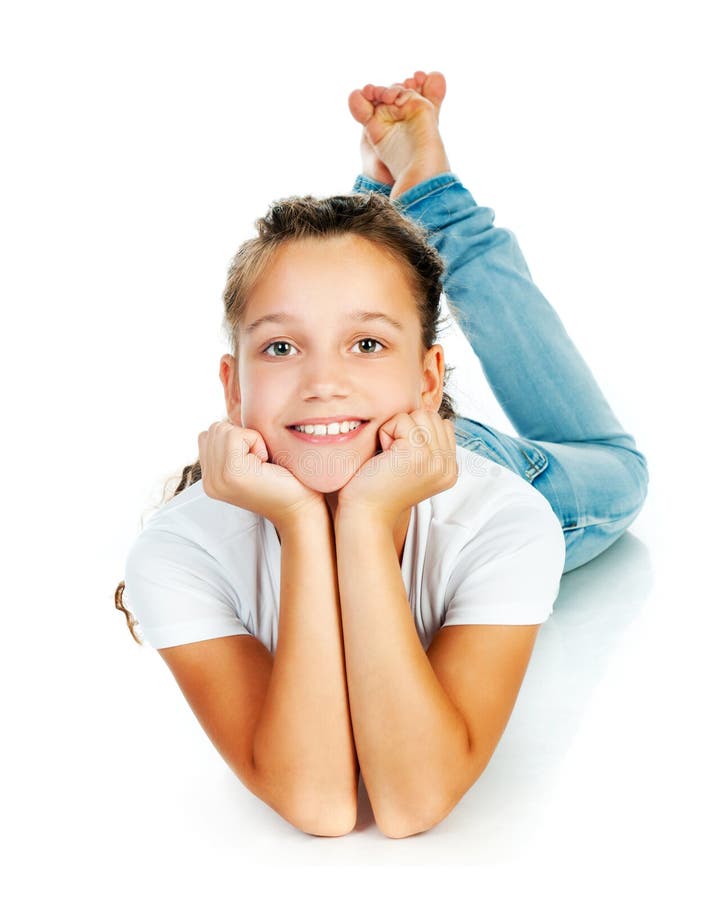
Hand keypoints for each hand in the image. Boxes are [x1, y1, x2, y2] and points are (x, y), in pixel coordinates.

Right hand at [198, 419, 325, 529]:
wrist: (301, 508)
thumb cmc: (285, 481)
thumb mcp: (250, 460)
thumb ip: (231, 445)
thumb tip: (225, 421)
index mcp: (211, 479)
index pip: (209, 434)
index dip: (237, 438)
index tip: (255, 462)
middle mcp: (209, 482)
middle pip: (214, 428)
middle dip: (242, 437)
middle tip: (261, 463)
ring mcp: (217, 480)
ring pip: (223, 429)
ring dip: (250, 439)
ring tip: (262, 464)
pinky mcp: (231, 474)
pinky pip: (236, 434)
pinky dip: (256, 441)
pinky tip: (265, 463)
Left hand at [336, 408, 458, 525]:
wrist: (366, 513)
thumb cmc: (380, 488)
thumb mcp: (413, 466)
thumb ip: (427, 444)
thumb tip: (425, 412)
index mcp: (449, 469)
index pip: (443, 425)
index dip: (416, 431)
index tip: (402, 457)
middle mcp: (447, 466)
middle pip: (432, 417)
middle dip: (407, 428)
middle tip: (393, 456)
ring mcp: (435, 460)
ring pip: (419, 415)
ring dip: (397, 429)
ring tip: (389, 455)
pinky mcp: (418, 454)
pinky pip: (402, 421)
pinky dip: (386, 432)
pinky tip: (383, 455)